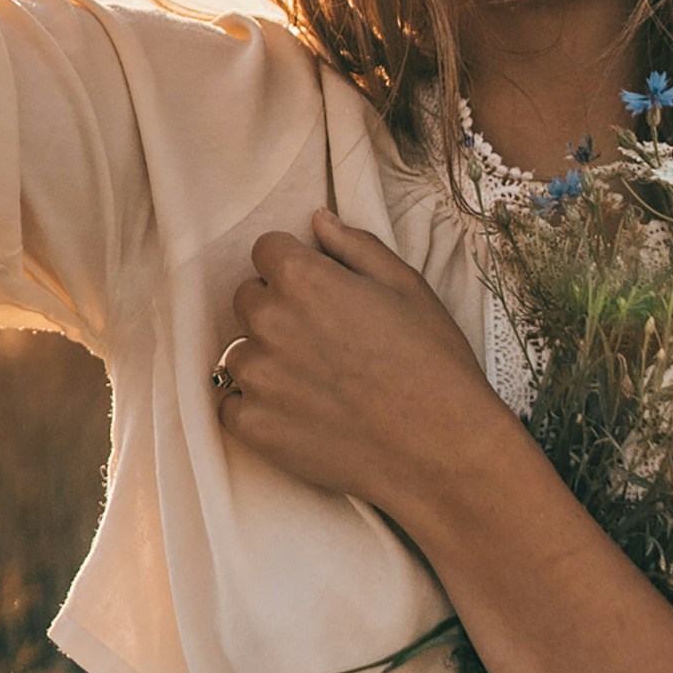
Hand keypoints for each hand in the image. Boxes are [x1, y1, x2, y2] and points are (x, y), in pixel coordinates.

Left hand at [213, 210, 518, 537]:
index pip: (266, 250)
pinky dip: (258, 409)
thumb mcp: (407, 287)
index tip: (319, 291)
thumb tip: (317, 222)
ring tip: (318, 383)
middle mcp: (268, 321)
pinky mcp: (252, 426)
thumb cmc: (432, 364)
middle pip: (248, 298)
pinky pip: (232, 405)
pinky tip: (301, 414)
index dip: (294, 266)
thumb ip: (354, 247)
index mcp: (302, 278)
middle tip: (325, 340)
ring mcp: (256, 377)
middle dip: (277, 310)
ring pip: (240, 353)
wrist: (441, 450)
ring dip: (267, 361)